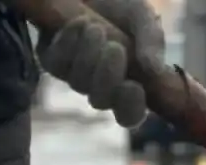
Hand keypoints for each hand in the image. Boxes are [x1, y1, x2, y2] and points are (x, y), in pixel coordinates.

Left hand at [37, 0, 164, 127]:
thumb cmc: (120, 5)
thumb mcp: (143, 17)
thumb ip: (152, 41)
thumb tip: (154, 70)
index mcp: (128, 84)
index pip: (129, 114)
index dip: (130, 108)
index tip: (134, 86)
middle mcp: (100, 86)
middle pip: (100, 101)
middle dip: (107, 77)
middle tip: (115, 48)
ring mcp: (74, 75)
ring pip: (78, 83)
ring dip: (88, 56)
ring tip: (96, 28)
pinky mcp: (51, 59)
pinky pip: (56, 64)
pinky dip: (68, 44)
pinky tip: (78, 23)